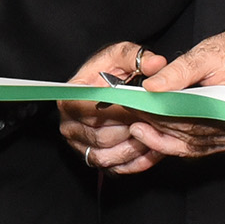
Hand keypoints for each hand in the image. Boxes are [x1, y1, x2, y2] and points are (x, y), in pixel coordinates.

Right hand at [59, 41, 169, 172]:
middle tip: (153, 121)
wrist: (107, 86)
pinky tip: (151, 148)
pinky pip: (113, 168)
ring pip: (106, 155)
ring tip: (153, 134)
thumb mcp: (122, 55)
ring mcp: (79, 144)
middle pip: (100, 135)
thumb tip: (156, 64)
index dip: (115, 110)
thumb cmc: (111, 70)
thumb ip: (138, 57)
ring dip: (133, 148)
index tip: (138, 106)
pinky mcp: (93, 157)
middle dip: (129, 129)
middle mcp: (68, 123)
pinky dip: (134, 162)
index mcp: (70, 97)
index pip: (86, 109)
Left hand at [120, 29, 224, 163]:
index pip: (196, 119)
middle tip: (131, 115)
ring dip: (161, 137)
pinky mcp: (221, 140)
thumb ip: (179, 71)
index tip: (139, 108)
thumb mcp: (206, 54)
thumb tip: (151, 87)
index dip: (164, 116)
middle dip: (158, 126)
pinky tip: (151, 134)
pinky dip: (171, 141)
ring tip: (136, 126)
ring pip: (189, 145)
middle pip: (191, 134)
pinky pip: (193, 147)